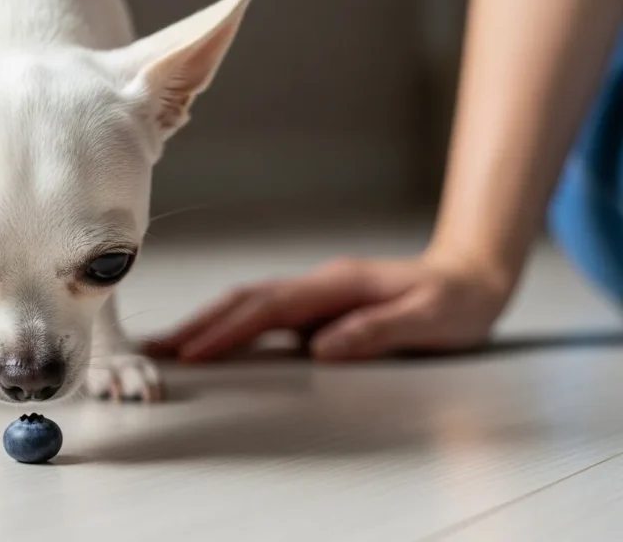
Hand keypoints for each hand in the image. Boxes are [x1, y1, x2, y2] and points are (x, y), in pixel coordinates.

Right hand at [152, 253, 514, 361]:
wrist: (472, 279)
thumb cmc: (456, 302)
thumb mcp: (429, 320)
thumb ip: (378, 331)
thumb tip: (323, 349)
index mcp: (340, 285)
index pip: (271, 307)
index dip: (230, 330)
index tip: (196, 352)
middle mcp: (321, 285)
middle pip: (247, 300)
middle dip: (200, 324)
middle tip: (159, 348)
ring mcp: (317, 294)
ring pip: (250, 304)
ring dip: (209, 323)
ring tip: (172, 345)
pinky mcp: (318, 308)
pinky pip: (264, 316)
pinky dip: (232, 327)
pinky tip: (214, 342)